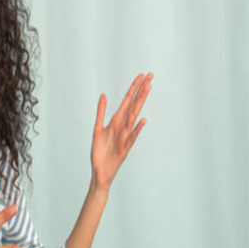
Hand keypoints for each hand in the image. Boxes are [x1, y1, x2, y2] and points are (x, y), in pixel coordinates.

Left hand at [91, 72, 152, 191]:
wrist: (99, 172)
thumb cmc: (100, 152)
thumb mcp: (98, 129)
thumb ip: (101, 112)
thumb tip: (103, 94)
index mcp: (117, 121)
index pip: (127, 101)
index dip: (133, 88)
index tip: (141, 75)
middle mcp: (123, 127)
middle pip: (134, 105)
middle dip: (141, 90)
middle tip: (150, 76)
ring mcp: (125, 137)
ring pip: (134, 117)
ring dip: (140, 103)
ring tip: (147, 89)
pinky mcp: (124, 149)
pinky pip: (131, 138)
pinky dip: (137, 129)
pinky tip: (142, 120)